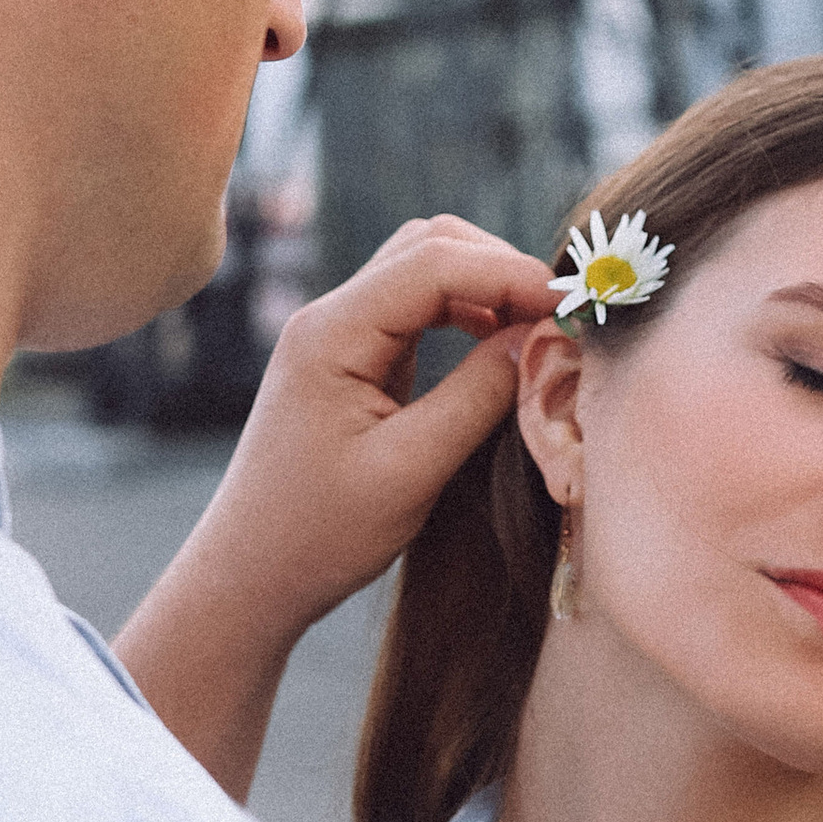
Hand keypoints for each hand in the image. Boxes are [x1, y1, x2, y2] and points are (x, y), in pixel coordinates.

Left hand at [224, 216, 561, 636]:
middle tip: (562, 315)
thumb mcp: (411, 470)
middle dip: (502, 268)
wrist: (251, 574)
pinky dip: (468, 314)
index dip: (510, 275)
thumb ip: (477, 397)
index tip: (571, 307)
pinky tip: (500, 346)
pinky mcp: (353, 359)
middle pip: (429, 246)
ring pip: (425, 270)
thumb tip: (540, 338)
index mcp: (331, 333)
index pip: (434, 263)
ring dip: (487, 286)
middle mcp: (330, 317)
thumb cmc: (319, 535)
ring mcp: (338, 334)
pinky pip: (418, 309)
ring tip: (539, 329)